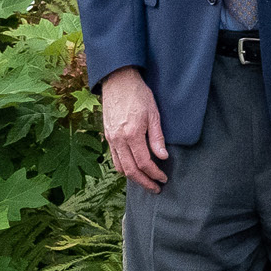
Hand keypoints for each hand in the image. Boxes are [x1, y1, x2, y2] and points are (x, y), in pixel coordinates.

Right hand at [98, 67, 170, 191]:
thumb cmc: (139, 95)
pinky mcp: (107, 136)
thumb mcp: (154, 114)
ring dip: (133, 178)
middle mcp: (118, 140)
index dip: (154, 174)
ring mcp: (110, 139)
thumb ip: (157, 138)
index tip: (163, 178)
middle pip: (130, 170)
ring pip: (120, 167)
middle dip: (144, 182)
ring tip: (146, 181)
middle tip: (156, 188)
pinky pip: (114, 158)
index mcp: (131, 134)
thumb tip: (163, 157)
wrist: (118, 81)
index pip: (144, 163)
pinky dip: (123, 167)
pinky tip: (133, 169)